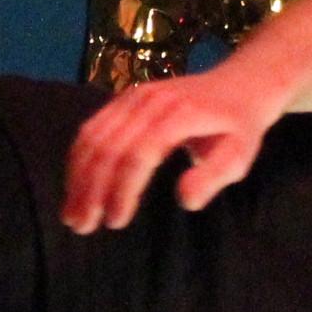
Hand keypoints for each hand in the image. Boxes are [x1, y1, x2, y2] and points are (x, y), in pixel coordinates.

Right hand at [60, 65, 292, 231]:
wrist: (237, 85)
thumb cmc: (238, 128)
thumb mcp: (239, 156)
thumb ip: (213, 177)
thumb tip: (184, 200)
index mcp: (178, 115)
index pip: (139, 154)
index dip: (123, 190)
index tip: (116, 221)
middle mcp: (149, 101)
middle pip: (108, 146)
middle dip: (90, 189)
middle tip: (83, 226)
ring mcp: (133, 96)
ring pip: (93, 136)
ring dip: (77, 177)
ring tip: (72, 214)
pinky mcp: (124, 99)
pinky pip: (92, 127)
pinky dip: (79, 159)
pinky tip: (76, 186)